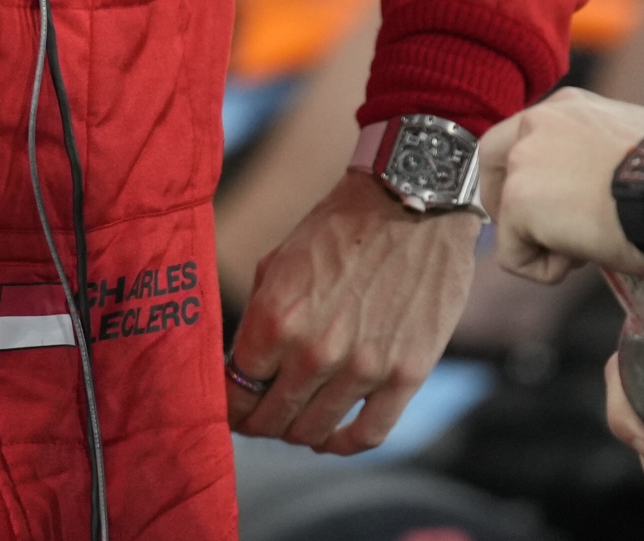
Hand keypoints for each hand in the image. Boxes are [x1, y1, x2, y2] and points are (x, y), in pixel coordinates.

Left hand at [225, 171, 478, 453]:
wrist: (412, 200)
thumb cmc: (340, 227)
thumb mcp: (278, 263)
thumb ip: (257, 319)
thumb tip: (240, 366)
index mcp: (275, 317)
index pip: (236, 391)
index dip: (231, 405)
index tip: (234, 407)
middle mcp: (315, 350)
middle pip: (271, 419)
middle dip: (259, 422)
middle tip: (260, 416)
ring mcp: (363, 366)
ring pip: (314, 432)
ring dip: (298, 432)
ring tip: (296, 420)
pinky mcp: (406, 374)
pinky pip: (368, 434)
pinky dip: (343, 444)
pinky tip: (333, 435)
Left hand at [477, 87, 643, 283]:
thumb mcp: (628, 144)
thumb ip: (594, 153)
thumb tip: (594, 183)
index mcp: (567, 107)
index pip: (525, 138)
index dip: (534, 178)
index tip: (561, 205)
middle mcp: (536, 122)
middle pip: (492, 164)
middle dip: (510, 205)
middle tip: (550, 233)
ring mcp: (523, 160)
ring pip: (508, 216)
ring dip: (543, 241)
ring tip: (589, 244)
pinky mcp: (519, 202)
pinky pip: (513, 256)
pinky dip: (544, 271)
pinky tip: (583, 259)